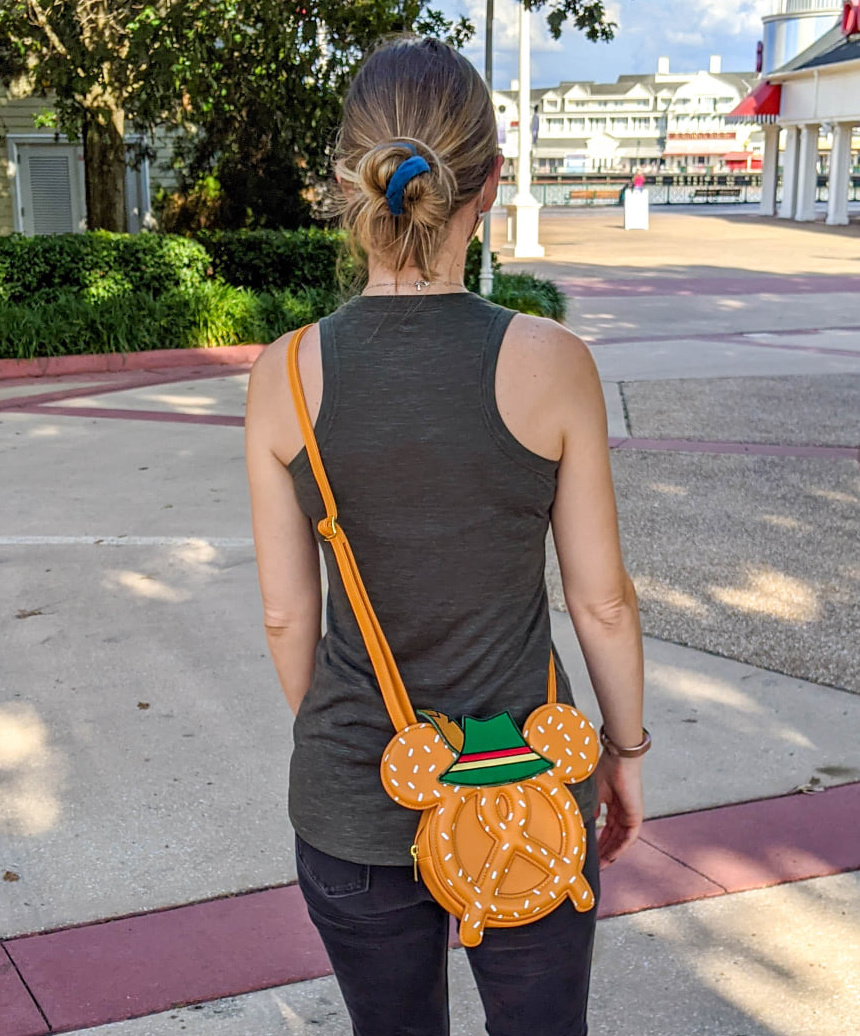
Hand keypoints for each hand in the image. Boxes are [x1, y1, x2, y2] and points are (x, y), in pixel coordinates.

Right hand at [592, 753, 643, 868]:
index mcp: (612, 804)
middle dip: (604, 851)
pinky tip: (611, 857)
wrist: (618, 760)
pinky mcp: (636, 817)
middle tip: (595, 864)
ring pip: (620, 840)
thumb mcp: (593, 793)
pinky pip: (628, 838)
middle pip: (613, 836)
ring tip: (601, 865)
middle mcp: (622, 811)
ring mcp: (630, 815)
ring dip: (611, 853)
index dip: (598, 840)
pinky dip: (619, 848)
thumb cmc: (605, 769)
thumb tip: (586, 822)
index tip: (590, 851)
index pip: (605, 827)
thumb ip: (591, 808)